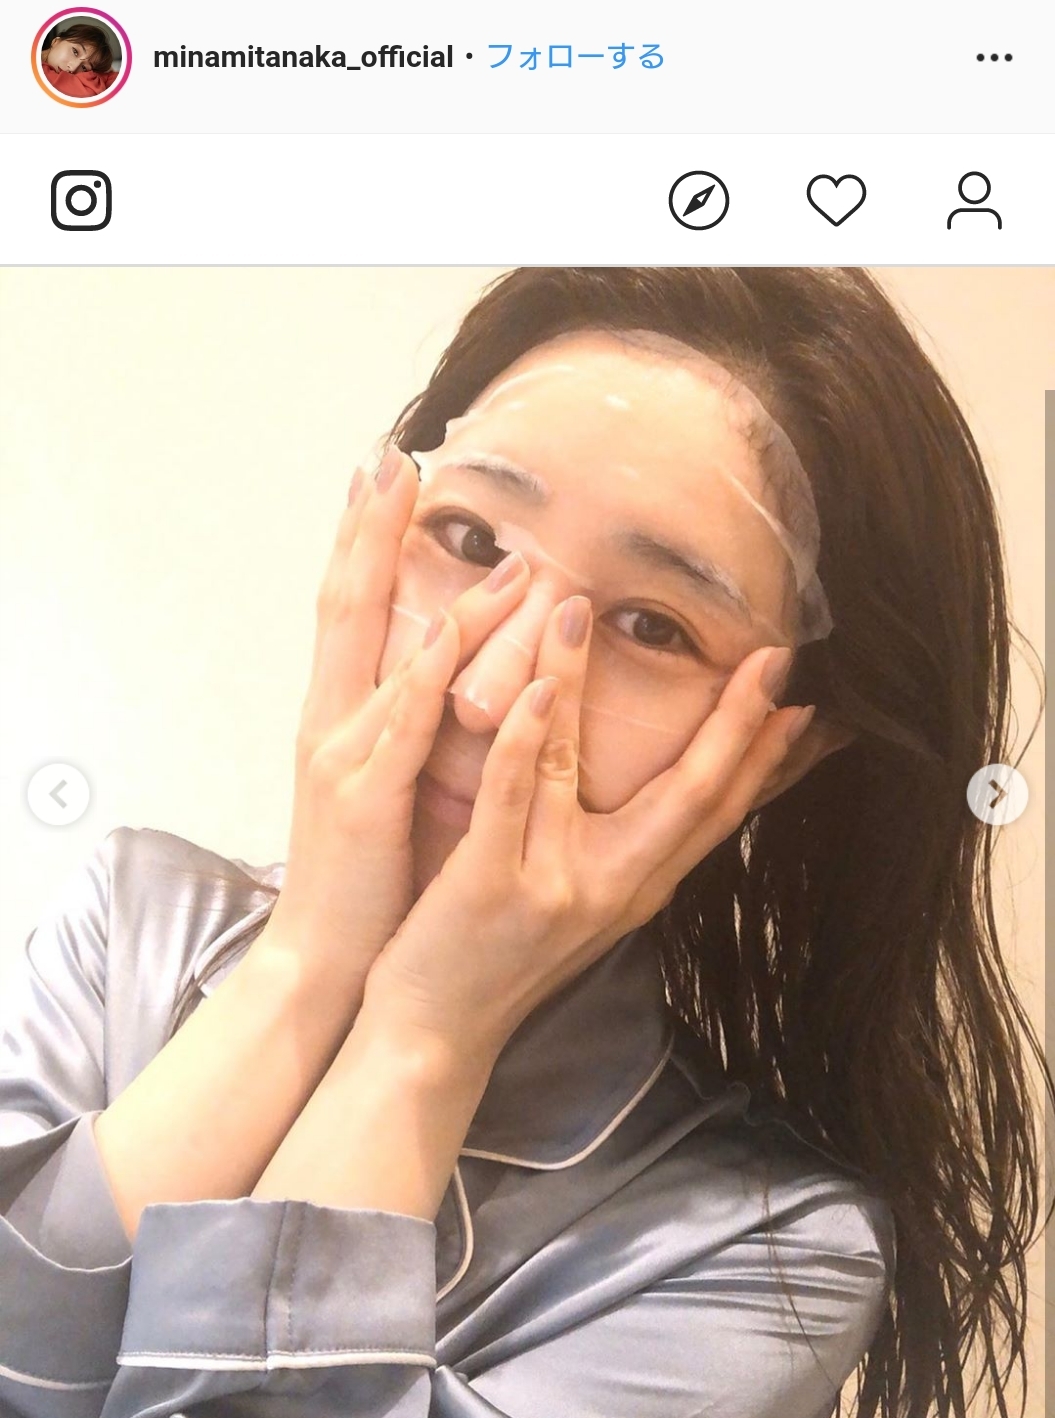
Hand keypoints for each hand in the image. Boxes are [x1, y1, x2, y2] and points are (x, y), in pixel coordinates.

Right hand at [261, 451, 531, 1010]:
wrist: (322, 961)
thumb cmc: (365, 880)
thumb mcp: (387, 789)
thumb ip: (408, 731)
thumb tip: (445, 677)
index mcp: (338, 721)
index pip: (347, 611)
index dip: (360, 539)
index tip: (381, 472)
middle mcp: (331, 725)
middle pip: (344, 605)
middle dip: (366, 529)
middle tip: (391, 456)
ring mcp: (344, 758)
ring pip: (385, 652)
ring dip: (421, 587)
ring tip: (458, 527)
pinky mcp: (367, 801)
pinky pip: (401, 726)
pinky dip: (426, 675)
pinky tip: (448, 634)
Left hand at [363, 596, 816, 1057]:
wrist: (434, 1038)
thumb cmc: (500, 959)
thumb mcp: (582, 907)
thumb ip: (620, 850)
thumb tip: (658, 790)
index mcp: (637, 887)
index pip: (720, 813)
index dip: (767, 757)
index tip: (809, 703)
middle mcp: (612, 887)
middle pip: (691, 795)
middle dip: (737, 724)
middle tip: (775, 658)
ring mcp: (554, 886)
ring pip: (581, 768)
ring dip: (583, 681)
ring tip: (582, 604)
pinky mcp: (490, 886)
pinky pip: (511, 796)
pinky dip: (524, 737)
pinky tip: (530, 688)